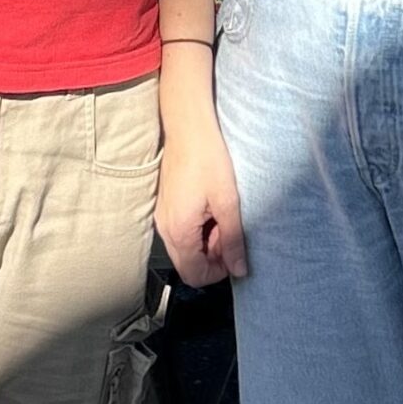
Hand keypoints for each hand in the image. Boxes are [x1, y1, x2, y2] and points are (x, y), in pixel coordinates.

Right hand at [155, 109, 246, 286]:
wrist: (188, 128)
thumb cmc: (208, 160)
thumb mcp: (227, 202)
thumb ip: (232, 239)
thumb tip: (239, 270)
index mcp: (179, 231)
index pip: (195, 275)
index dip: (218, 272)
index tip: (234, 253)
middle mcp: (165, 229)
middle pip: (187, 265)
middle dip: (211, 258)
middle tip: (229, 234)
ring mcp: (162, 217)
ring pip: (184, 248)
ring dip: (204, 243)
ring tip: (221, 218)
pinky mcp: (165, 205)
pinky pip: (179, 232)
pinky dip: (196, 230)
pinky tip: (210, 208)